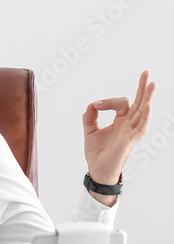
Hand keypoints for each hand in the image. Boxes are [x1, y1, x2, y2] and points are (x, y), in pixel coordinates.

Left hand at [83, 69, 155, 198]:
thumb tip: (92, 104)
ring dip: (147, 97)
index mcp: (120, 121)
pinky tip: (147, 105)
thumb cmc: (98, 153)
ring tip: (152, 83)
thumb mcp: (90, 130)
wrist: (97, 171)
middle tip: (146, 72)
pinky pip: (140, 127)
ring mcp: (130, 132)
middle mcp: (128, 125)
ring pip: (142, 112)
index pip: (121, 103)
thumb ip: (89, 117)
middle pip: (139, 103)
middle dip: (142, 88)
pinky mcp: (129, 141)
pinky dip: (144, 116)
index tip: (96, 106)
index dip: (108, 101)